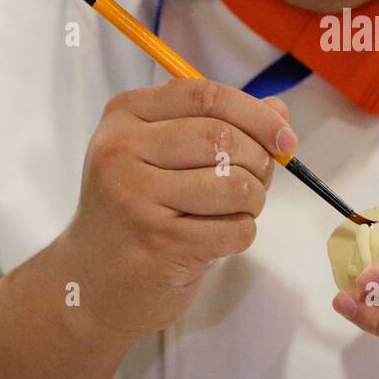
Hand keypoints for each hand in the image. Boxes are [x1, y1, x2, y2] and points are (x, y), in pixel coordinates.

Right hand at [55, 79, 295, 344]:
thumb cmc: (137, 210)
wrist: (93, 281)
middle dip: (258, 162)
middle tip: (253, 183)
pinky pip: (235, 229)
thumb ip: (219, 125)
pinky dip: (241, 233)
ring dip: (252, 201)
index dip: (256, 114)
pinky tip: (216, 238)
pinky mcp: (159, 244)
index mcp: (124, 116)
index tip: (285, 137)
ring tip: (232, 211)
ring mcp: (137, 199)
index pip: (205, 96)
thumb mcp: (163, 155)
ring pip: (235, 185)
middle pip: (223, 138)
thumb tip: (278, 110)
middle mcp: (123, 152)